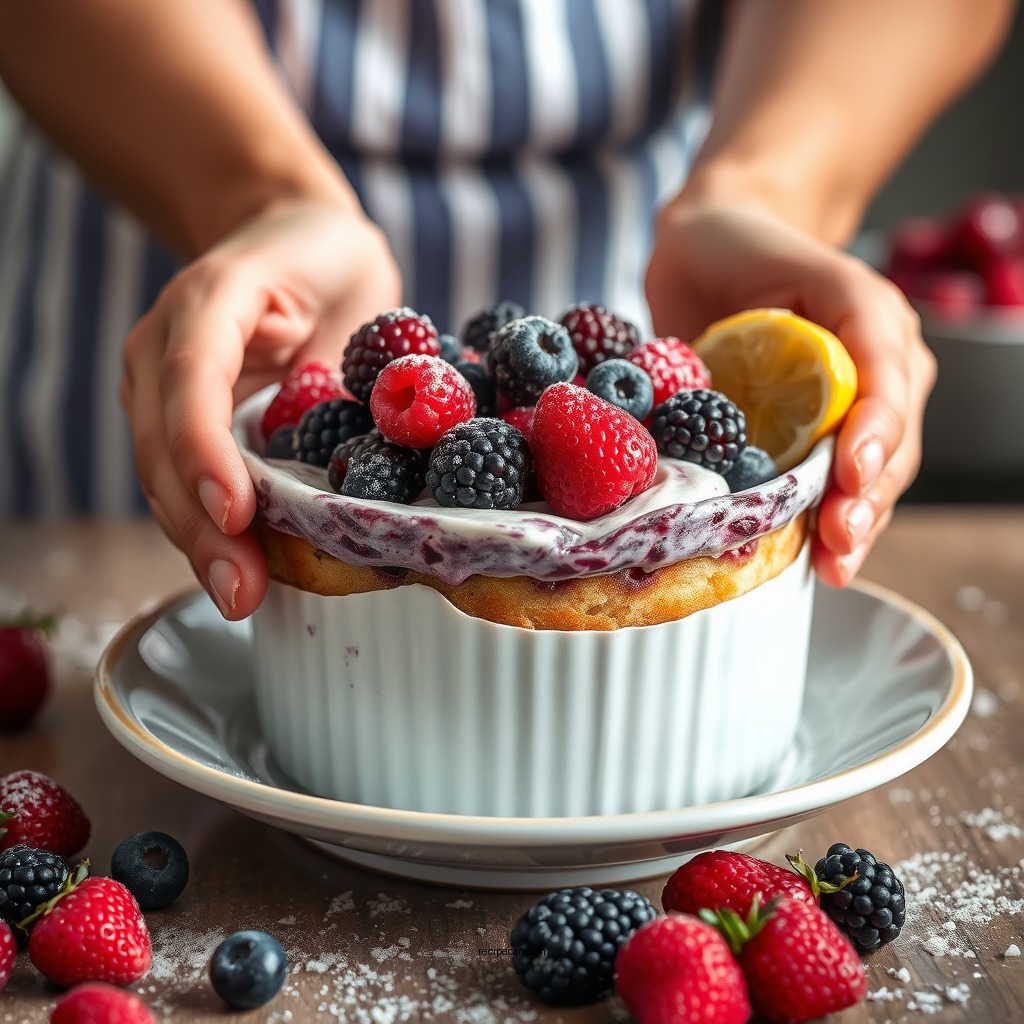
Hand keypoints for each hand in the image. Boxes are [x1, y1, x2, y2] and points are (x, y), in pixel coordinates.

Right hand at [121, 199, 400, 618]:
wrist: (288, 238)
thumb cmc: (321, 258)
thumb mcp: (343, 274)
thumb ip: (350, 348)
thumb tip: (374, 452)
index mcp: (202, 309)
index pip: (192, 385)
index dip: (207, 453)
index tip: (236, 512)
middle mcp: (164, 354)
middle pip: (165, 449)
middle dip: (201, 527)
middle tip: (239, 592)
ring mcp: (162, 393)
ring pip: (165, 479)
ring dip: (198, 544)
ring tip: (237, 597)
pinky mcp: (186, 425)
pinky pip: (187, 484)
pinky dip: (208, 531)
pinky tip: (236, 571)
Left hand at [645, 199, 935, 585]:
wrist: (711, 249)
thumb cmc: (745, 247)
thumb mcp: (792, 263)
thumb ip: (816, 326)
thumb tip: (801, 419)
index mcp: (877, 327)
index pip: (887, 391)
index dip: (872, 439)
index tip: (850, 478)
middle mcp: (876, 373)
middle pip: (887, 448)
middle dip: (866, 500)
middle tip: (839, 541)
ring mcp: (846, 409)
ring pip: (867, 477)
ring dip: (853, 523)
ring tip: (833, 564)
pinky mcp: (806, 433)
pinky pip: (827, 483)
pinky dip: (819, 521)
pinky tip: (812, 557)